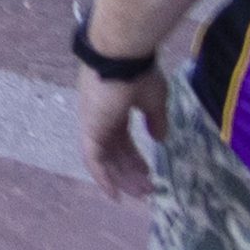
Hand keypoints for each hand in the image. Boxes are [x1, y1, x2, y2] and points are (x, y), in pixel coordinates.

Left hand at [78, 56, 165, 199]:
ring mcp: (93, 123)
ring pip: (105, 158)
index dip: (134, 157)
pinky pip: (92, 158)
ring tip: (141, 193)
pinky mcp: (90, 128)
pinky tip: (115, 194)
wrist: (122, 55)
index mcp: (114, 109)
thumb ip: (155, 120)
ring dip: (121, 178)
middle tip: (147, 190)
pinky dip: (102, 177)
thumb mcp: (154, 100)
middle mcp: (100, 117)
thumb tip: (159, 139)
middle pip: (114, 152)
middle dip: (130, 172)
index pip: (122, 139)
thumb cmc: (139, 73)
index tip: (148, 174)